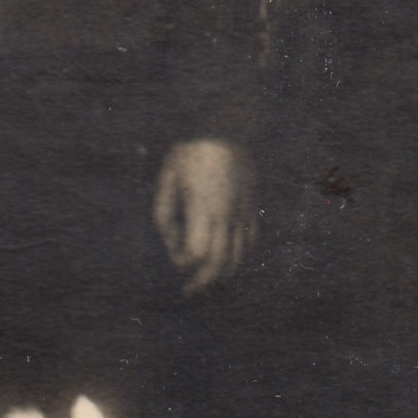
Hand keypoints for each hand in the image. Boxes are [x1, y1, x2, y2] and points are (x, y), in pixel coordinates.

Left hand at [153, 139, 255, 294]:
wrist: (225, 126)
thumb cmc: (190, 150)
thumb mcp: (167, 177)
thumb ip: (165, 212)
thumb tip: (170, 241)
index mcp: (203, 207)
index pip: (198, 254)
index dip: (184, 263)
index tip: (174, 259)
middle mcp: (227, 214)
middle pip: (220, 263)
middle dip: (204, 282)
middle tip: (190, 291)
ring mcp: (244, 210)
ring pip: (240, 255)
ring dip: (224, 273)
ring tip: (209, 279)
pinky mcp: (252, 205)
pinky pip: (250, 239)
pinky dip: (240, 254)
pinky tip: (229, 257)